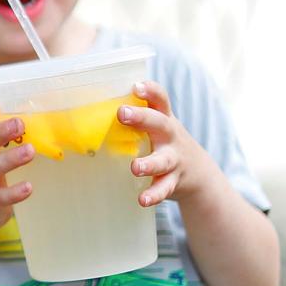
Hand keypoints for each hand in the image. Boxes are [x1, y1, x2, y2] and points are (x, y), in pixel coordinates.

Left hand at [119, 81, 212, 206]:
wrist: (199, 173)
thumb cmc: (164, 142)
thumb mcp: (156, 126)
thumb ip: (133, 117)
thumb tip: (86, 108)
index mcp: (163, 119)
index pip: (160, 100)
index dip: (150, 91)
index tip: (136, 86)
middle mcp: (170, 136)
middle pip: (160, 124)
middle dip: (142, 118)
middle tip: (122, 113)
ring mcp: (173, 159)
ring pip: (163, 160)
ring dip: (149, 163)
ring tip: (135, 167)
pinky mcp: (172, 181)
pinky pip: (163, 188)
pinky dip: (153, 194)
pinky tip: (142, 199)